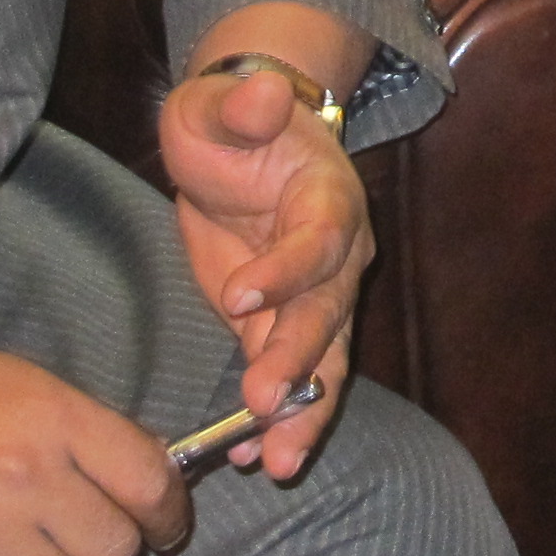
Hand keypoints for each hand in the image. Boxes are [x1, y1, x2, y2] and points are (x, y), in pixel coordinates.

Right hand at [0, 343, 190, 555]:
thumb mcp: (23, 385)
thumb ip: (90, 430)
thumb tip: (163, 473)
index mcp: (54, 418)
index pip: (150, 484)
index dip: (167, 515)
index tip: (161, 529)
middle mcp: (21, 473)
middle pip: (115, 552)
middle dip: (100, 551)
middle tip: (66, 537)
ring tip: (8, 550)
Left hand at [163, 38, 373, 482]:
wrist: (235, 143)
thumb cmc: (224, 120)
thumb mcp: (217, 104)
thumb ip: (241, 105)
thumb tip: (264, 93)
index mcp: (328, 198)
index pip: (318, 240)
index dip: (286, 271)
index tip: (238, 299)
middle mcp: (337, 255)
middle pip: (327, 313)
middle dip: (298, 361)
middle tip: (263, 403)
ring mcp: (315, 297)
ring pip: (324, 362)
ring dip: (303, 413)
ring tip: (277, 462)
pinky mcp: (282, 326)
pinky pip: (293, 380)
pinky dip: (277, 421)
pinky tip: (253, 459)